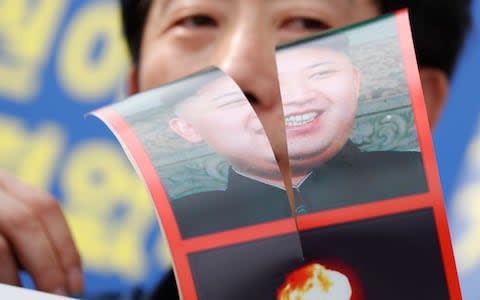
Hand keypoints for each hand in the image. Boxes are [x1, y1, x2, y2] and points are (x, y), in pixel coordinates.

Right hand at [0, 170, 83, 295]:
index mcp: (0, 182)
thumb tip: (61, 276)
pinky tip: (7, 290)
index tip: (77, 282)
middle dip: (49, 264)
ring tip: (30, 297)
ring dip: (16, 279)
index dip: (66, 246)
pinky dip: (2, 277)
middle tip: (59, 295)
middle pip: (25, 220)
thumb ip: (25, 240)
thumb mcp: (3, 221)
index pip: (44, 206)